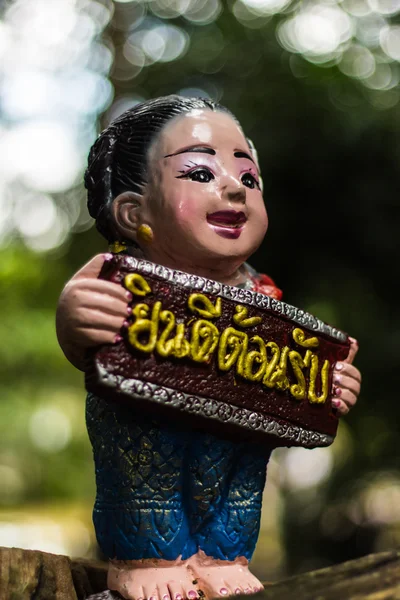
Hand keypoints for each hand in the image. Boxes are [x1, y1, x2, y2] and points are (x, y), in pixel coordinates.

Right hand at [56, 254, 131, 370]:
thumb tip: (110, 256)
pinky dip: (110, 337)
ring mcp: (74, 319)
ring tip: (126, 324)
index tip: (130, 298)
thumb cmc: (79, 302)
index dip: (121, 293)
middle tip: (130, 313)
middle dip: (122, 309)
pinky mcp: (76, 335)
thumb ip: (95, 268)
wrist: (65, 330)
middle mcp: (74, 301)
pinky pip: (98, 336)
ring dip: (118, 323)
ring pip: (104, 320)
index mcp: (78, 285)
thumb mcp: (83, 282)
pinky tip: (117, 337)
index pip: (105, 287)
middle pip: (107, 304)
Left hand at [331, 337, 360, 415]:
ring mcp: (347, 401)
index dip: (348, 369)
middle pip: (356, 386)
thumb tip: (351, 339)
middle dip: (345, 381)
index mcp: (350, 377)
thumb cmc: (324, 377)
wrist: (314, 397)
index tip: (337, 366)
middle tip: (333, 378)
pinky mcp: (340, 411)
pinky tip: (333, 402)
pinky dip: (340, 406)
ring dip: (343, 393)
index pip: (355, 373)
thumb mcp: (331, 364)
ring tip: (333, 391)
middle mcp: (351, 390)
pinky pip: (345, 410)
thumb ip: (342, 353)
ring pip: (352, 398)